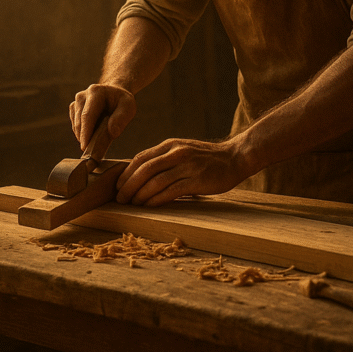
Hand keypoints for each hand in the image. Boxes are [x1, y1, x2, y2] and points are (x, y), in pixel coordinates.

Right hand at [69, 84, 136, 149]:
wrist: (115, 94)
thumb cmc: (122, 101)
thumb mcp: (129, 107)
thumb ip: (121, 118)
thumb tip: (112, 133)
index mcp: (95, 92)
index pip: (87, 115)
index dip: (85, 132)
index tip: (85, 147)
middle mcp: (82, 96)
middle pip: (79, 122)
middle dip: (84, 138)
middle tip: (91, 153)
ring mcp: (76, 102)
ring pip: (75, 125)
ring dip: (83, 137)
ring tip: (95, 143)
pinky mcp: (74, 109)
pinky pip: (75, 126)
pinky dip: (82, 134)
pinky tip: (92, 136)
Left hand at [115, 137, 247, 205]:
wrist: (235, 157)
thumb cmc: (207, 158)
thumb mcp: (183, 150)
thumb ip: (164, 158)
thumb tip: (141, 174)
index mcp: (170, 145)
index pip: (141, 158)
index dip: (126, 173)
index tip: (118, 185)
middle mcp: (176, 153)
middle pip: (144, 170)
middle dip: (129, 185)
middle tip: (120, 198)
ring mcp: (187, 166)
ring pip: (155, 182)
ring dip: (140, 195)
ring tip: (132, 204)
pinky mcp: (196, 180)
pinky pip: (171, 191)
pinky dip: (156, 200)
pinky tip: (149, 206)